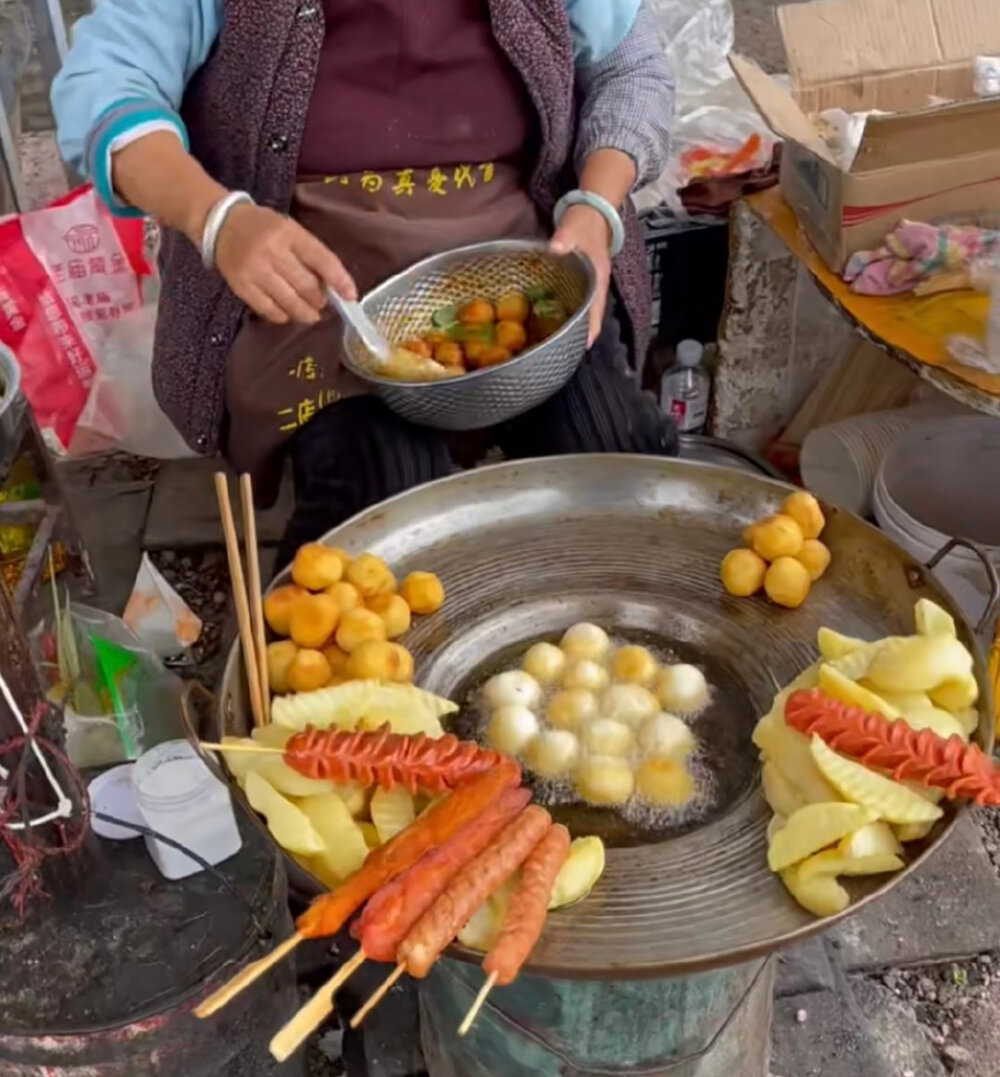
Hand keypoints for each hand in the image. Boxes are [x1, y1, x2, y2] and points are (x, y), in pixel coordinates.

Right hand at [214, 203, 356, 324]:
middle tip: (322, 303)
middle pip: (306, 286)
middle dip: (319, 300)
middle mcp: (272, 251)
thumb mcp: (290, 230)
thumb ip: (310, 255)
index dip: (339, 280)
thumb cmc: (263, 228)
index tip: (351, 296)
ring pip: (289, 302)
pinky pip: (269, 310)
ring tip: (310, 314)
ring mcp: (255, 270)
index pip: (321, 259)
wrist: (221, 224)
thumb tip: (332, 287)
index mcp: (289, 233)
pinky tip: (287, 313)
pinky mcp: (241, 286)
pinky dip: (283, 315)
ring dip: (305, 313)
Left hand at [550, 203, 611, 346]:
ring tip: (557, 340)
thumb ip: (563, 239)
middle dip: (580, 333)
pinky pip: (575, 300)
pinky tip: (552, 319)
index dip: (591, 329)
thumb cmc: (584, 221)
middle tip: (562, 350)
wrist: (594, 209)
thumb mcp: (573, 228)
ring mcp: (591, 284)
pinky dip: (567, 311)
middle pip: (591, 316)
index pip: (597, 310)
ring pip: (584, 310)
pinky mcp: (582, 280)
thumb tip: (554, 249)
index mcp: (598, 278)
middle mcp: (597, 285)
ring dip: (574, 324)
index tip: (582, 346)